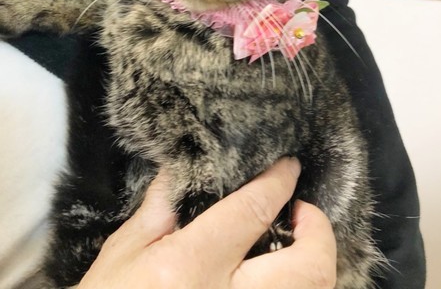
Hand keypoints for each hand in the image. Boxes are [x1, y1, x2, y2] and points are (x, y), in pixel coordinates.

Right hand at [78, 158, 336, 288]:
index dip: (278, 183)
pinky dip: (299, 287)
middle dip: (318, 232)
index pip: (252, 212)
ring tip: (297, 242)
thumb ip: (155, 213)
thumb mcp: (120, 256)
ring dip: (316, 264)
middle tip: (302, 210)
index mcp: (191, 268)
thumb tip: (178, 172)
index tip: (289, 167)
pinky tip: (280, 274)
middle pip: (307, 268)